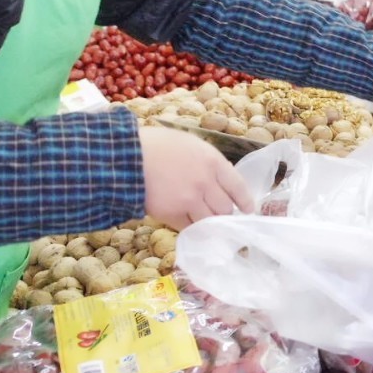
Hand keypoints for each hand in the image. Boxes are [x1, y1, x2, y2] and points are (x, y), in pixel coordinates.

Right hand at [138, 127, 254, 228]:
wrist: (124, 155)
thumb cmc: (155, 145)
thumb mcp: (188, 144)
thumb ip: (206, 163)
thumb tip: (217, 182)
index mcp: (212, 161)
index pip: (238, 187)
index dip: (245, 202)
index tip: (248, 210)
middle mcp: (205, 182)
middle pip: (225, 208)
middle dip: (224, 214)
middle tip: (221, 217)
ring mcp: (189, 200)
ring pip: (209, 221)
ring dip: (209, 224)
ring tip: (206, 225)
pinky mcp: (172, 213)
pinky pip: (188, 227)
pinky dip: (190, 228)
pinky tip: (187, 224)